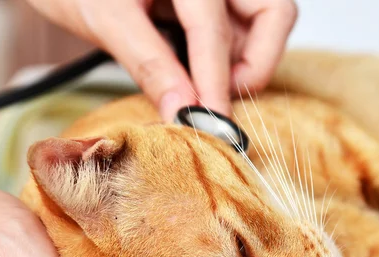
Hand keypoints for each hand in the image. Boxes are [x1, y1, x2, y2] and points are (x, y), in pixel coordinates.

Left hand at [25, 0, 297, 120]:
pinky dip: (228, 57)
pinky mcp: (213, 1)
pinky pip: (242, 30)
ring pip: (264, 24)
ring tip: (202, 84)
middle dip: (257, 62)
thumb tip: (183, 110)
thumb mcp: (105, 18)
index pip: (213, 29)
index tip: (213, 123)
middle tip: (220, 94)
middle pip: (273, 13)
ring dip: (243, 62)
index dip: (216, 81)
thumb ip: (149, 63)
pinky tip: (197, 71)